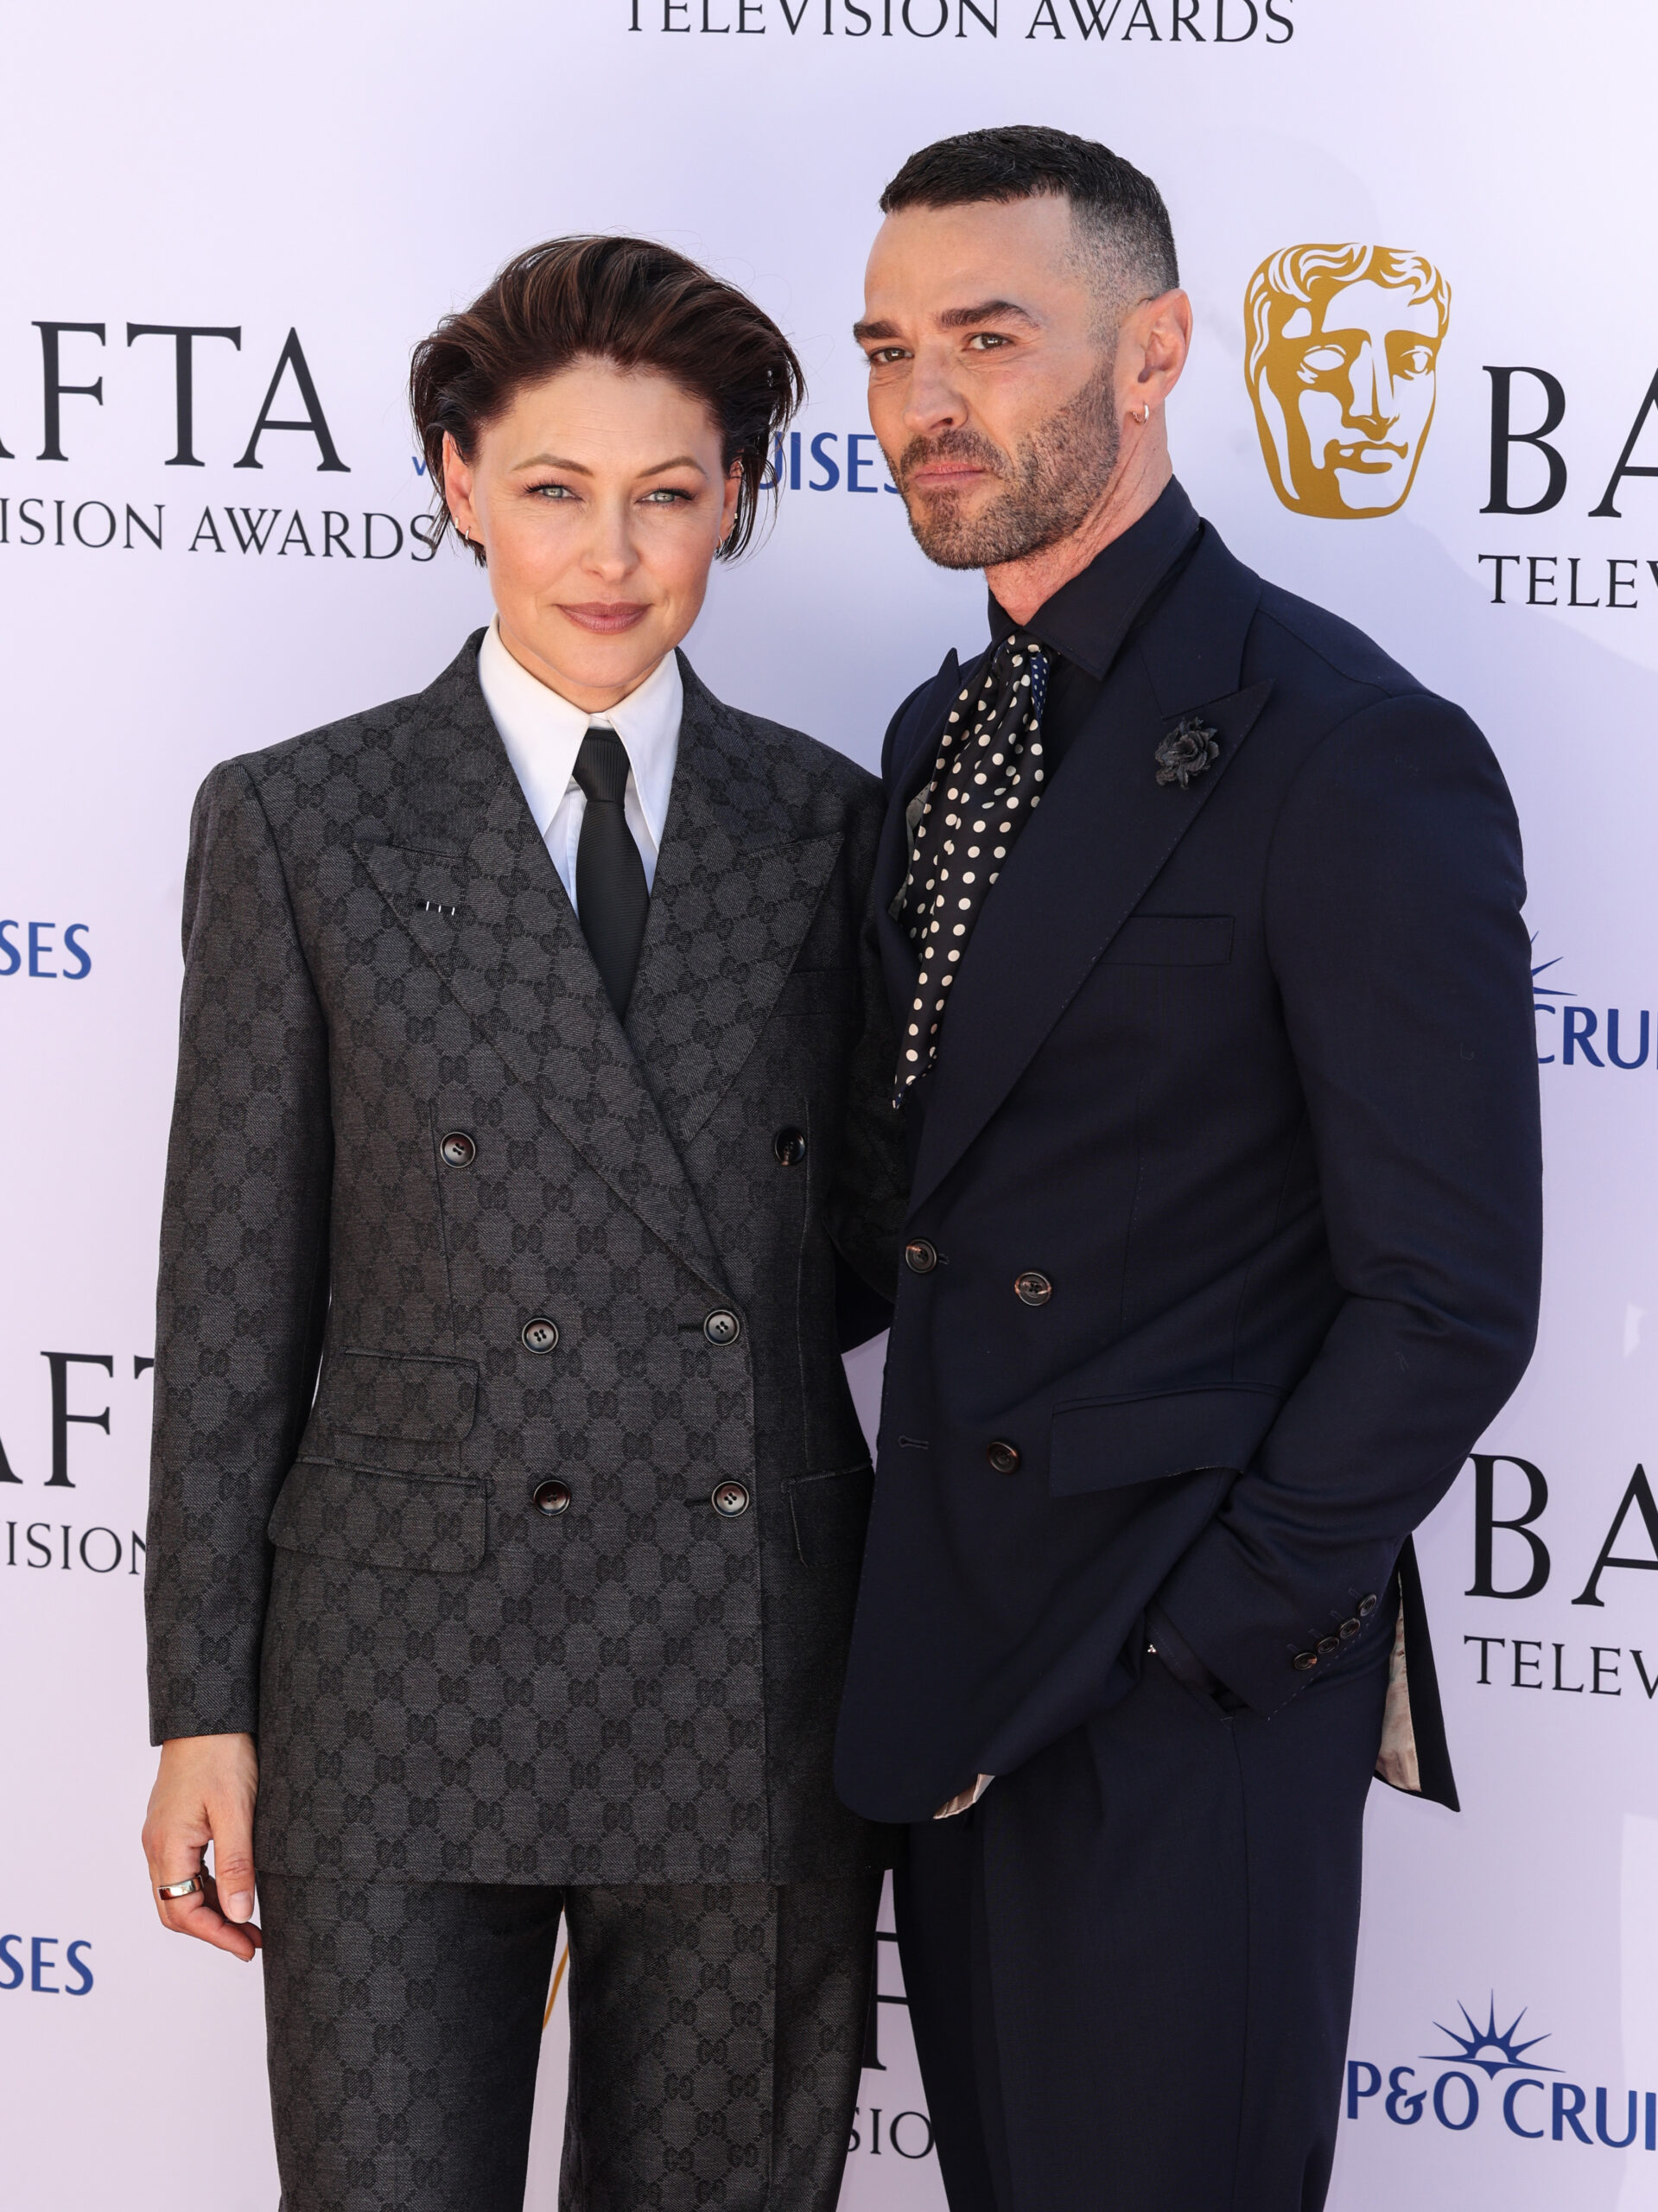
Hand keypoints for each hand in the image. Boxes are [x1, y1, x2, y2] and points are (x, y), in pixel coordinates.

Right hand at [141, 1733, 261, 1961]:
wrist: (208, 1712)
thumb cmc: (221, 1754)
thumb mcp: (236, 1812)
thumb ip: (237, 1864)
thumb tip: (240, 1914)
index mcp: (167, 1846)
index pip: (182, 1912)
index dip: (216, 1935)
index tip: (247, 1947)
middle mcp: (157, 1845)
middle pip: (176, 1908)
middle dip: (213, 1930)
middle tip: (252, 1940)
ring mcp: (163, 1835)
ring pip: (180, 1890)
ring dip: (212, 1910)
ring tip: (250, 1920)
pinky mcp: (174, 1824)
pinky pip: (185, 1869)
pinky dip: (209, 1887)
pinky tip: (235, 1887)